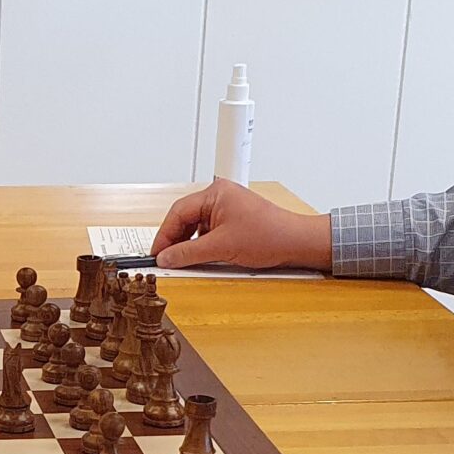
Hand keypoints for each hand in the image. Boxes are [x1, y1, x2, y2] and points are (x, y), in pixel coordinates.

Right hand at [152, 179, 330, 270]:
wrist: (296, 243)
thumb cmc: (269, 236)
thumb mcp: (221, 247)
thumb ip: (188, 252)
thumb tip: (167, 257)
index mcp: (214, 193)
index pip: (178, 212)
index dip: (164, 235)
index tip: (157, 253)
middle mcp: (219, 196)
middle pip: (185, 218)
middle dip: (176, 239)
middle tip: (167, 259)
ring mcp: (227, 207)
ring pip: (197, 226)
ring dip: (190, 243)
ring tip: (184, 260)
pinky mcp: (233, 219)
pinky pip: (209, 231)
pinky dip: (203, 244)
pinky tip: (202, 257)